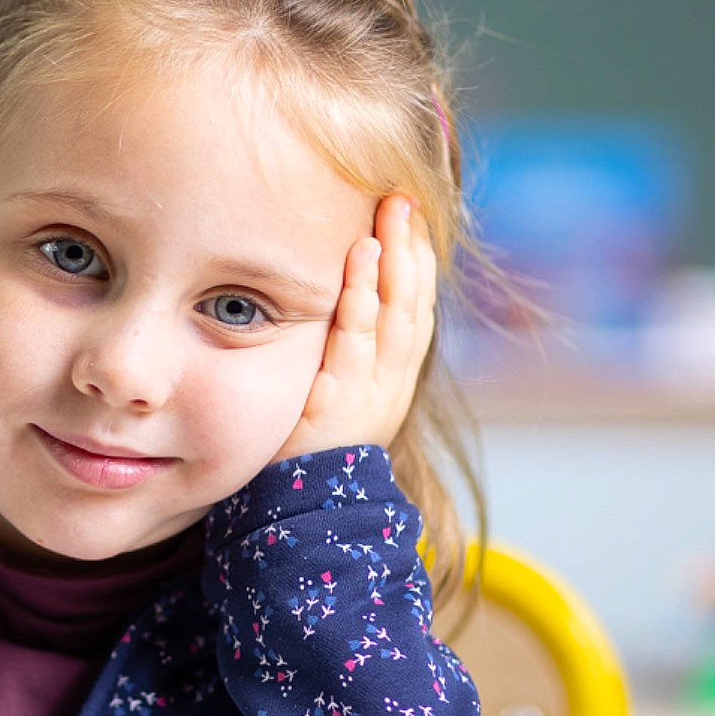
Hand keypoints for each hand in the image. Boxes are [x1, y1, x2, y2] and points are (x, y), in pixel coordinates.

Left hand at [274, 194, 437, 461]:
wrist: (300, 519)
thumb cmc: (304, 451)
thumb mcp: (330, 395)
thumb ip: (340, 353)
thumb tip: (336, 299)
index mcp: (392, 379)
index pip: (414, 308)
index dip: (415, 259)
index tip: (409, 213)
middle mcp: (391, 384)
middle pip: (413, 304)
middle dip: (411, 248)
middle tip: (403, 196)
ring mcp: (370, 394)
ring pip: (394, 317)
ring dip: (393, 262)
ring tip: (388, 217)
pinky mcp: (339, 404)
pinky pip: (356, 342)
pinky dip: (362, 298)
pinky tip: (361, 261)